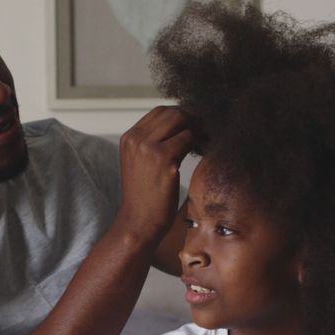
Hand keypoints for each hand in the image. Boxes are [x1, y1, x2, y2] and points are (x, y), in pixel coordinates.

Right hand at [116, 106, 195, 246]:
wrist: (139, 223)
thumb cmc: (146, 197)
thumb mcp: (141, 164)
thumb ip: (153, 143)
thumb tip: (182, 126)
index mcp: (129, 138)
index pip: (160, 112)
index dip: (181, 116)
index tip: (195, 127)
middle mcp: (136, 138)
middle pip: (173, 112)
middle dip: (193, 120)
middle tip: (206, 133)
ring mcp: (148, 147)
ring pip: (182, 121)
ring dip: (198, 129)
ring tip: (206, 142)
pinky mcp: (163, 159)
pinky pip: (189, 138)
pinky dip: (201, 142)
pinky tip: (205, 151)